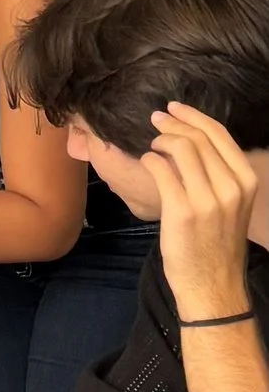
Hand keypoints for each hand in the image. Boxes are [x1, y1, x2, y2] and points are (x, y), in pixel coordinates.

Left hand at [146, 105, 262, 321]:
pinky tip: (147, 162)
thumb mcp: (231, 204)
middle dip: (172, 123)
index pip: (219, 134)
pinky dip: (150, 160)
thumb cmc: (217, 242)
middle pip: (197, 138)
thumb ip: (219, 174)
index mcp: (245, 181)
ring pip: (179, 148)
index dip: (193, 116)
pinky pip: (161, 168)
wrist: (213, 284)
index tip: (175, 107)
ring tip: (152, 145)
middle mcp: (230, 187)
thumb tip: (192, 140)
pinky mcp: (182, 211)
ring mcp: (207, 199)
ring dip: (160, 139)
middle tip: (155, 119)